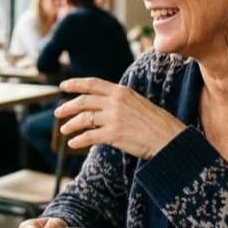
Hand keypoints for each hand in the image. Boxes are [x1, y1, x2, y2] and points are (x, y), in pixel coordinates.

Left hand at [55, 77, 186, 158]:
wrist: (169, 138)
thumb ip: (120, 101)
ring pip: (84, 119)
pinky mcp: (114, 134)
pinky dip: (78, 140)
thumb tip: (102, 104)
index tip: (63, 85)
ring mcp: (114, 118)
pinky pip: (89, 136)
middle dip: (68, 106)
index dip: (75, 84)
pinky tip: (73, 143)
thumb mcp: (138, 103)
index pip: (93, 83)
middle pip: (84, 101)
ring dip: (71, 125)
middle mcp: (116, 102)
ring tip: (64, 130)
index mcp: (121, 91)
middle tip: (58, 112)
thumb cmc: (157, 123)